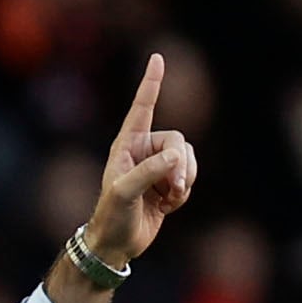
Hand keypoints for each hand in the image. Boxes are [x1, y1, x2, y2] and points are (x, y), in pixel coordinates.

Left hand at [87, 53, 197, 265]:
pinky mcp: (168, 184)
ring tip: (171, 198)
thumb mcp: (125, 192)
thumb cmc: (112, 215)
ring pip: (188, 159)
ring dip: (185, 179)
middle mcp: (143, 150)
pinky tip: (169, 206)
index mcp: (127, 144)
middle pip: (177, 140)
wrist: (115, 244)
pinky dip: (184, 192)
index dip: (151, 83)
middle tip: (175, 188)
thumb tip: (176, 157)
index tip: (157, 58)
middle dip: (182, 164)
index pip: (142, 107)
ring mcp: (157, 167)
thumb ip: (150, 171)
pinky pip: (189, 177)